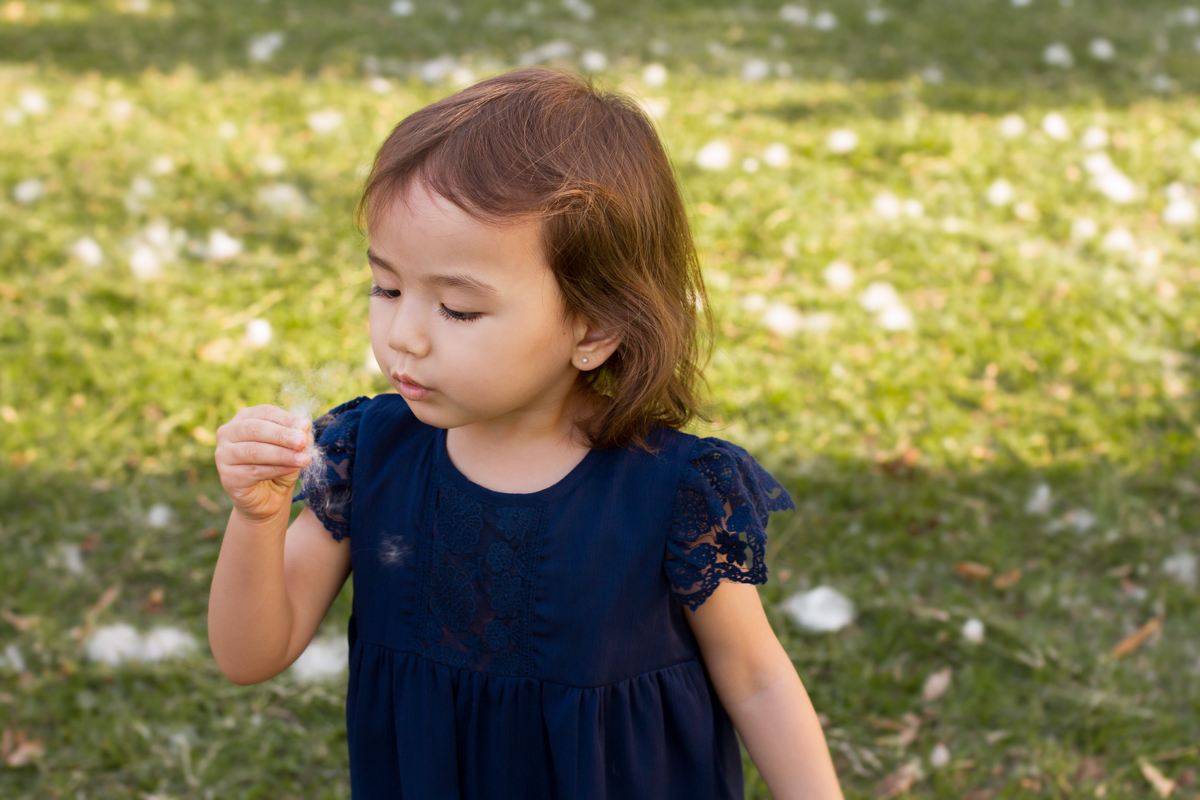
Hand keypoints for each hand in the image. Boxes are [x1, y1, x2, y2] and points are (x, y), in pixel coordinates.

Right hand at [215, 405, 312, 522]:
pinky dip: (276, 469)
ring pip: (255, 451)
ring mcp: (223, 455)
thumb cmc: (279, 466)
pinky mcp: (227, 476)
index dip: (286, 419)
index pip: (265, 412)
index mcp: (244, 418)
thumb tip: (304, 428)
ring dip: (282, 454)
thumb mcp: (291, 448)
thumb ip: (296, 437)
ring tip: (304, 459)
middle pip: (255, 429)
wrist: (267, 498)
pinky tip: (292, 469)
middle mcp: (228, 433)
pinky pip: (254, 471)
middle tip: (302, 442)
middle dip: (282, 435)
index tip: (306, 426)